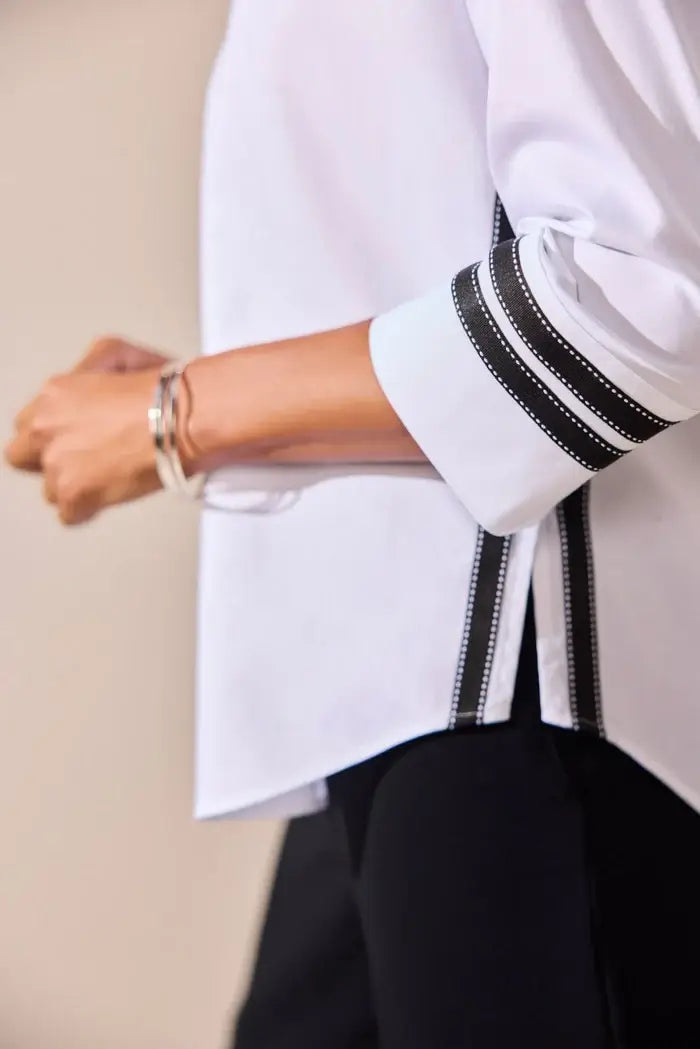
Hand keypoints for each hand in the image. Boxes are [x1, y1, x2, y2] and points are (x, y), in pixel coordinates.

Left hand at [5, 337, 170, 524]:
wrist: (182, 418)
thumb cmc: (160, 390)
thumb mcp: (114, 351)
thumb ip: (88, 368)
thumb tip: (90, 380)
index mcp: (52, 396)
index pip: (27, 425)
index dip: (52, 434)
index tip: (72, 439)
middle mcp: (45, 428)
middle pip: (22, 457)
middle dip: (48, 460)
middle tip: (78, 462)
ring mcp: (57, 463)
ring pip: (49, 489)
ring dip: (73, 486)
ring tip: (104, 479)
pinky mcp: (75, 492)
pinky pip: (69, 515)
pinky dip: (88, 510)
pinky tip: (106, 497)